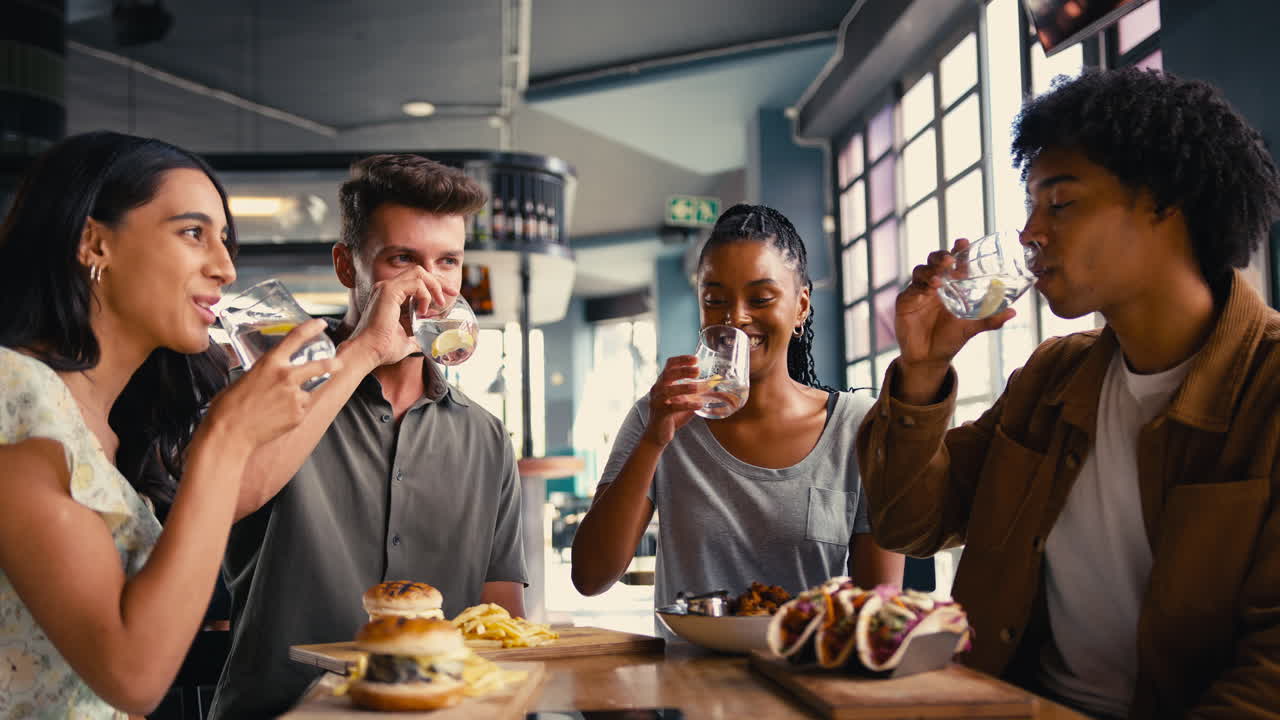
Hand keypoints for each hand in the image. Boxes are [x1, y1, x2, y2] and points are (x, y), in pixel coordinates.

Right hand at [205, 319, 341, 449]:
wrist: (229, 434)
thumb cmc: (230, 406)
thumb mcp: (246, 378)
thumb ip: (266, 374)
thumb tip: (274, 377)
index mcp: (270, 363)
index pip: (295, 338)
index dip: (311, 328)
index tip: (320, 324)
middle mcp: (286, 376)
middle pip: (320, 366)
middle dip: (332, 364)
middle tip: (338, 364)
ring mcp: (294, 396)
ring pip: (306, 393)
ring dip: (297, 398)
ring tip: (275, 407)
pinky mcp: (298, 415)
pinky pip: (300, 410)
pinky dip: (292, 413)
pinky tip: (276, 418)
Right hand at [346, 266, 449, 367]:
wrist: (368, 352)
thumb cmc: (382, 349)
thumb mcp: (405, 341)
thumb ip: (414, 338)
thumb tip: (425, 344)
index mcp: (390, 296)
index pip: (416, 280)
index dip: (435, 285)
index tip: (450, 295)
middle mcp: (387, 288)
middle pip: (420, 271)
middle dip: (439, 280)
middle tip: (453, 293)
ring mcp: (387, 288)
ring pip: (419, 272)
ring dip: (434, 285)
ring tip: (440, 302)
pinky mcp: (389, 291)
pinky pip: (416, 283)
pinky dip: (425, 295)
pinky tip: (424, 310)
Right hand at [642, 356, 702, 446]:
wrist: (658, 435)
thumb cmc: (673, 416)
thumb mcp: (686, 401)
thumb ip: (698, 394)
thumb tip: (714, 386)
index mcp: (663, 383)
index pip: (669, 365)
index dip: (681, 360)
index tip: (696, 359)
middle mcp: (658, 389)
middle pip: (668, 374)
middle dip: (683, 370)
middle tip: (698, 370)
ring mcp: (657, 401)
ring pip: (668, 390)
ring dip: (684, 387)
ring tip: (699, 388)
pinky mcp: (660, 414)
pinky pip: (673, 407)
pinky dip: (687, 405)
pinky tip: (700, 405)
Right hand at [896, 239, 1014, 400]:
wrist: (929, 358)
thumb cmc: (950, 338)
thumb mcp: (972, 328)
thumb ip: (991, 320)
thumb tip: (1013, 312)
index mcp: (951, 285)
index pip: (953, 262)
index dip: (957, 249)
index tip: (963, 241)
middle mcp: (934, 284)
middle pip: (934, 260)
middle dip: (941, 256)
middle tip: (950, 260)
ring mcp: (918, 291)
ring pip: (920, 271)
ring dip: (930, 272)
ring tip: (939, 280)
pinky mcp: (905, 302)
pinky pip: (911, 289)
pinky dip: (919, 288)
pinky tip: (928, 290)